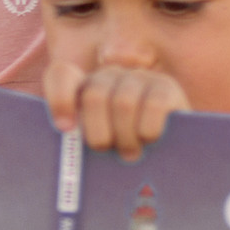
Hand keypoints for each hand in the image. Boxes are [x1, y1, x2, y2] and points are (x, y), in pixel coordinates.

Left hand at [45, 60, 188, 161]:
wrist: (170, 155)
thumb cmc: (121, 152)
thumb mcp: (97, 146)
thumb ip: (77, 140)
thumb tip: (65, 143)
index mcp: (82, 87)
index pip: (61, 75)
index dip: (59, 98)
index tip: (65, 128)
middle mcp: (109, 75)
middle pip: (94, 95)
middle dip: (99, 131)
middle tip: (107, 150)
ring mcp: (138, 77)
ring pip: (123, 103)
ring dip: (125, 135)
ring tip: (129, 154)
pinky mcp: (166, 86)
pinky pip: (153, 105)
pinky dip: (148, 129)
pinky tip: (149, 140)